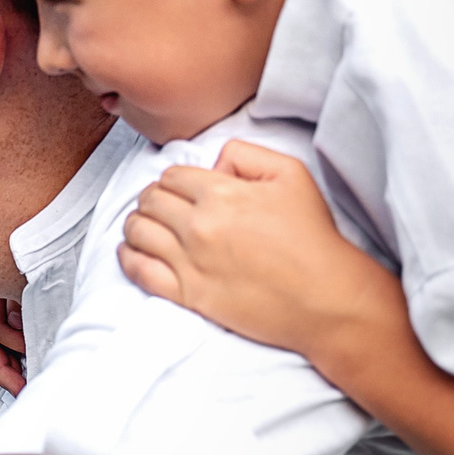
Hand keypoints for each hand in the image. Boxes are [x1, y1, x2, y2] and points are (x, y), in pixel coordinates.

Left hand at [117, 140, 402, 369]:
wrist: (325, 298)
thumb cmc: (313, 237)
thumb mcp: (291, 174)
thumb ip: (245, 156)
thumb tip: (213, 166)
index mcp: (221, 193)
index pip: (172, 177)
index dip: (173, 180)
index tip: (178, 190)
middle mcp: (199, 225)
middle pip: (150, 201)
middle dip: (151, 199)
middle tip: (159, 207)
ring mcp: (190, 262)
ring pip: (137, 232)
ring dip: (136, 224)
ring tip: (143, 226)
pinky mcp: (188, 295)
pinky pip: (139, 271)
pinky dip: (128, 258)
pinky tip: (130, 252)